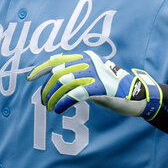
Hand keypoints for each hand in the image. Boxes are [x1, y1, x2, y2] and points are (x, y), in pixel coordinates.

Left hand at [26, 50, 162, 117]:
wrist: (137, 96)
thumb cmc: (111, 87)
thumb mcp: (92, 74)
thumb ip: (75, 71)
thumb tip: (53, 69)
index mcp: (85, 58)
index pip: (57, 60)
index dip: (41, 69)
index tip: (30, 78)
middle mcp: (89, 63)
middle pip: (57, 74)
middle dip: (47, 89)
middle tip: (43, 101)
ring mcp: (95, 75)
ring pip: (63, 84)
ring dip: (53, 98)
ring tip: (50, 107)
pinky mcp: (99, 89)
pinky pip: (74, 95)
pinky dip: (63, 102)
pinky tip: (58, 109)